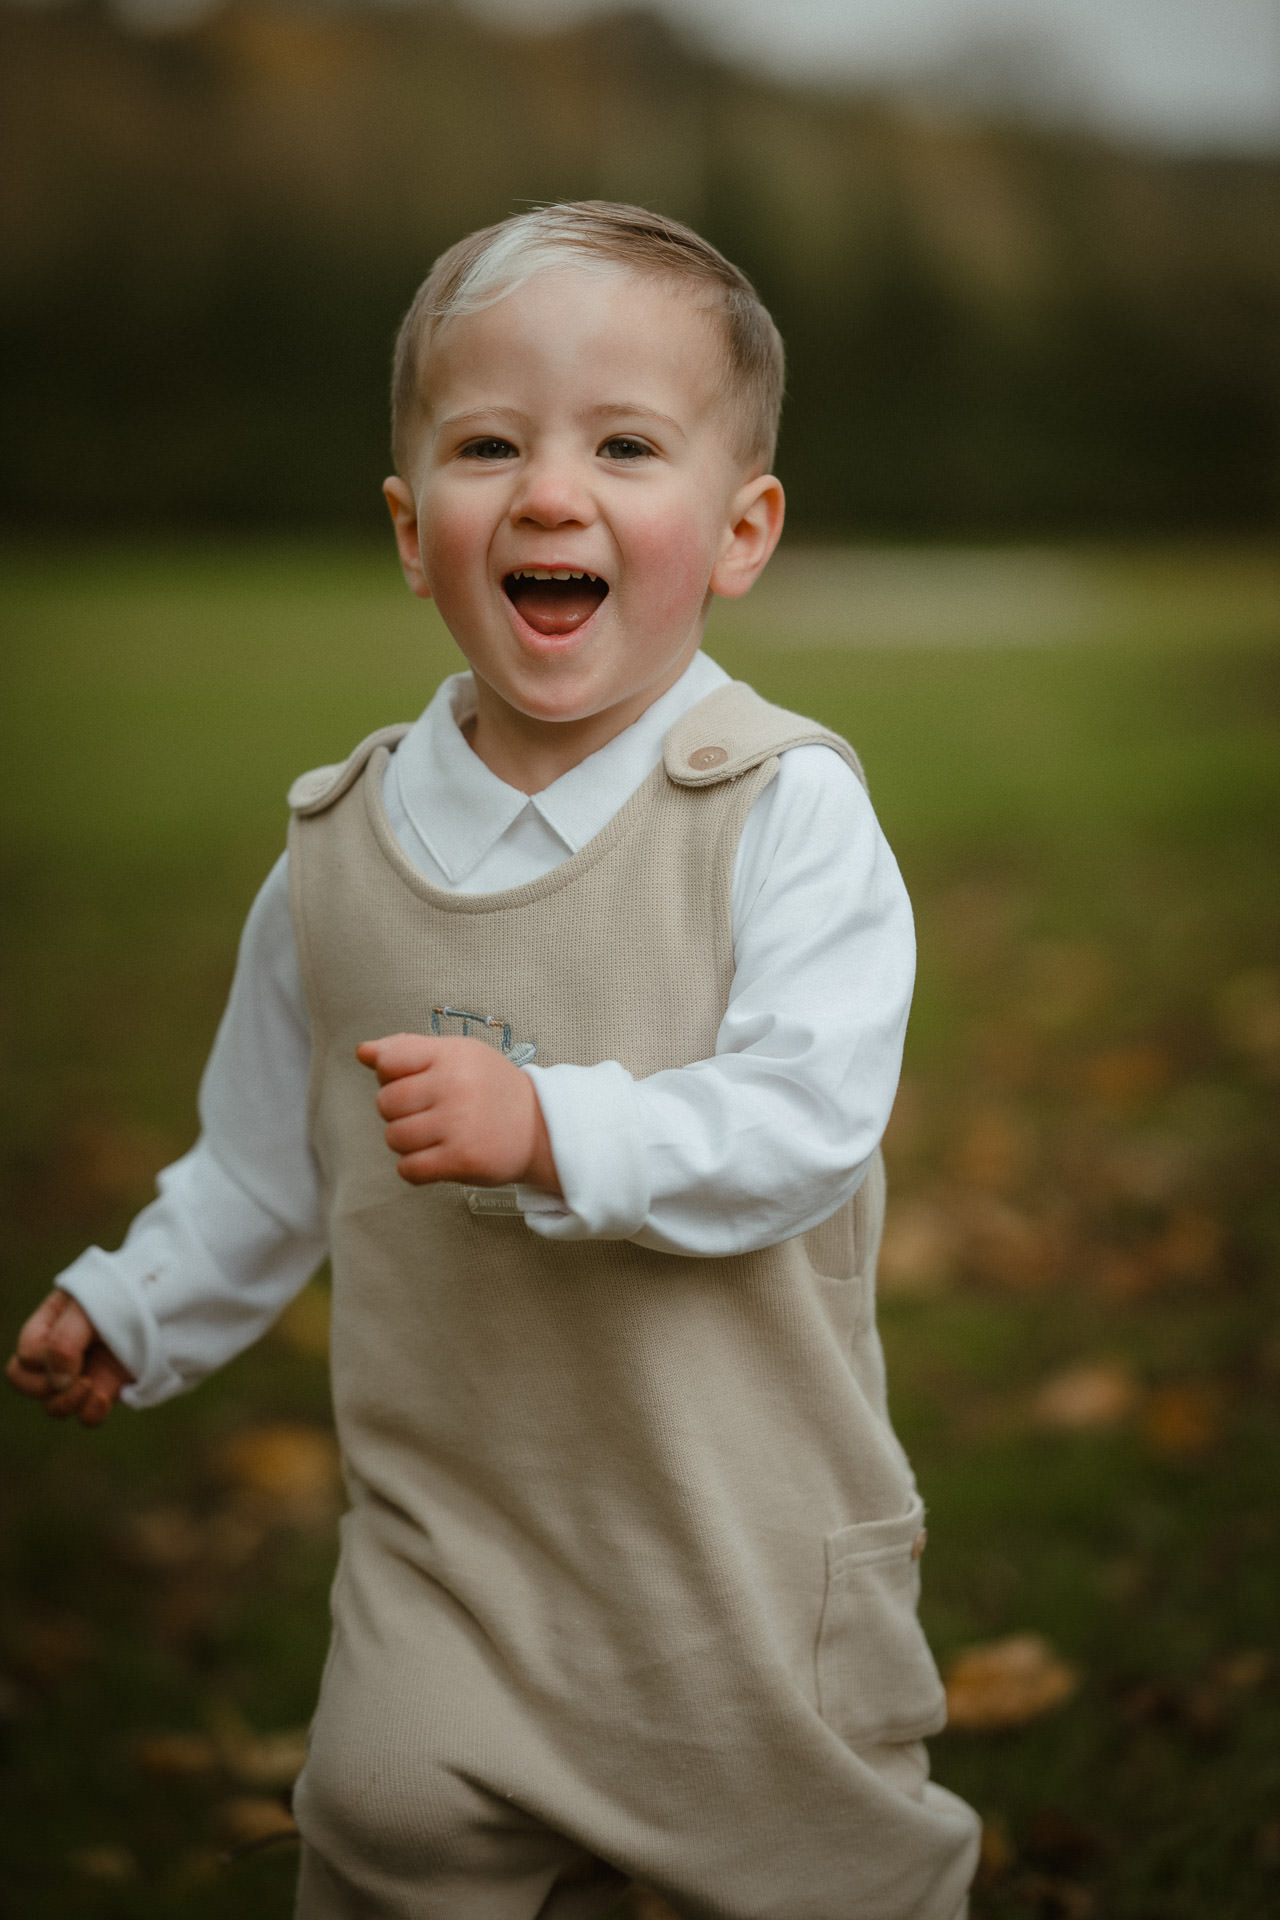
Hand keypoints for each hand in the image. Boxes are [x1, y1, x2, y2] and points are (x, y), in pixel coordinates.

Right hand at [6, 1289, 133, 1426]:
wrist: (170, 1299)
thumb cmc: (125, 1294)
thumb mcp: (88, 1307)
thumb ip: (64, 1341)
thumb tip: (58, 1384)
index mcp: (50, 1326)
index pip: (25, 1358)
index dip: (41, 1361)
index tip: (73, 1349)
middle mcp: (62, 1352)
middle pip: (28, 1386)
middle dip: (45, 1388)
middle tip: (75, 1378)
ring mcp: (83, 1372)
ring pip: (55, 1406)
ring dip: (68, 1403)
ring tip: (92, 1388)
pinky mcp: (108, 1388)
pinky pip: (87, 1416)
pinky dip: (92, 1412)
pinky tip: (105, 1396)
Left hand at [356, 1034, 561, 1194]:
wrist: (542, 1127)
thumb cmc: (492, 1088)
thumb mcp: (458, 1055)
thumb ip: (408, 1049)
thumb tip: (363, 1052)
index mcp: (452, 1054)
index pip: (388, 1061)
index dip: (390, 1075)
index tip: (413, 1081)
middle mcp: (455, 1086)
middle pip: (386, 1103)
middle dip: (398, 1112)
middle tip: (428, 1113)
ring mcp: (458, 1124)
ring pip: (394, 1137)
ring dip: (407, 1142)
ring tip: (434, 1136)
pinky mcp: (461, 1160)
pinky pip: (408, 1169)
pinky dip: (415, 1168)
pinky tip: (436, 1157)